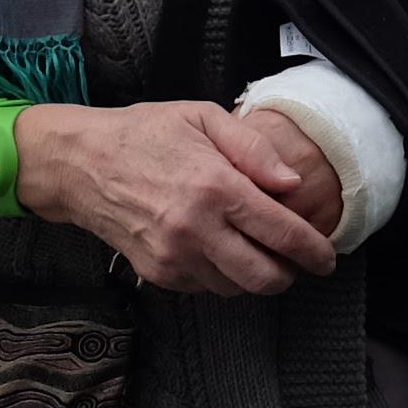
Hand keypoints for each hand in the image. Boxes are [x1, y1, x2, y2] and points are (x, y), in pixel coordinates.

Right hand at [24, 101, 343, 296]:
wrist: (81, 164)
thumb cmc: (143, 134)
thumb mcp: (203, 118)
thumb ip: (254, 150)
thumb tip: (292, 184)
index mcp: (216, 186)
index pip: (282, 233)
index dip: (314, 251)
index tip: (327, 256)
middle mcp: (197, 229)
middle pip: (265, 277)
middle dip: (290, 274)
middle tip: (297, 261)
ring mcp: (175, 256)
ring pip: (236, 289)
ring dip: (255, 276)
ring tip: (256, 251)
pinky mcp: (159, 273)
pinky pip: (206, 288)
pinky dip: (222, 276)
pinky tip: (218, 250)